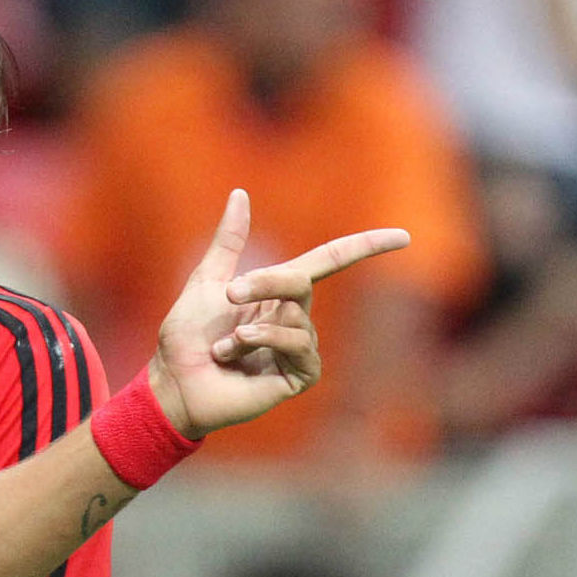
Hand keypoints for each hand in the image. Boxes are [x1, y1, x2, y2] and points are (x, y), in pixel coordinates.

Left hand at [150, 189, 408, 437]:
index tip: (403, 237)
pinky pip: (300, 346)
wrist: (173, 382)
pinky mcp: (298, 377)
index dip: (366, 247)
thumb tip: (240, 193)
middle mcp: (294, 318)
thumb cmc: (186, 339)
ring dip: (251, 327)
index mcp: (278, 293)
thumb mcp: (207, 281)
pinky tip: (236, 352)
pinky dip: (267, 341)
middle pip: (302, 282)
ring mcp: (298, 349)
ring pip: (297, 318)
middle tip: (230, 293)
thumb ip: (228, 241)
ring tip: (223, 346)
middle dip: (266, 282)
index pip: (330, 261)